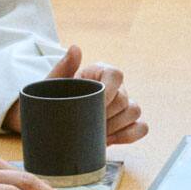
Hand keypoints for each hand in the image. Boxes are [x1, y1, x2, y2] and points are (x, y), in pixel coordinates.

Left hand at [5, 45, 148, 144]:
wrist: (50, 122)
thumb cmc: (52, 100)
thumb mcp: (52, 85)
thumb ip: (63, 67)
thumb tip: (75, 48)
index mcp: (100, 73)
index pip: (116, 75)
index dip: (109, 91)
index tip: (96, 106)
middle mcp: (116, 87)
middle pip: (125, 99)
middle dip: (107, 116)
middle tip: (88, 126)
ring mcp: (123, 106)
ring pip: (134, 112)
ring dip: (116, 126)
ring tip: (96, 135)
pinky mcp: (127, 124)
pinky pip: (140, 128)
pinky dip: (128, 135)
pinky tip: (109, 140)